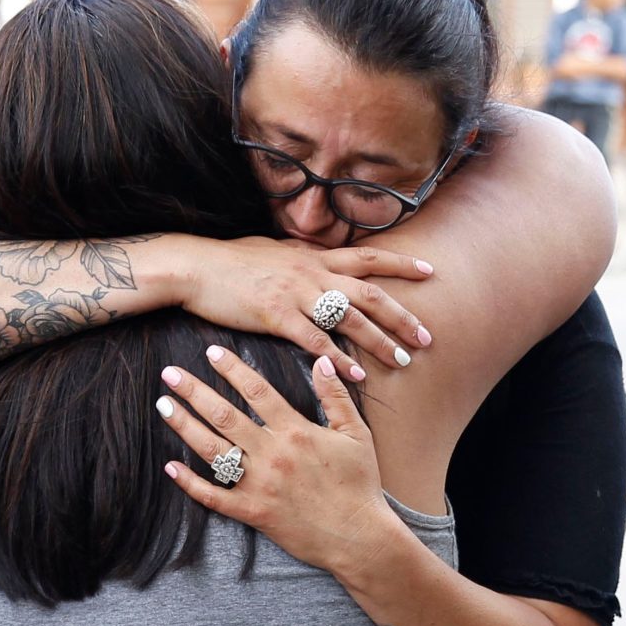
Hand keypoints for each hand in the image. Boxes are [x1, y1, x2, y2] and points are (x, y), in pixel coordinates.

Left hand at [154, 345, 402, 578]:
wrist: (359, 536)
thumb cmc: (360, 484)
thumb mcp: (356, 434)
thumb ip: (335, 397)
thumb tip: (322, 362)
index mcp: (296, 431)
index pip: (257, 391)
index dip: (232, 369)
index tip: (211, 352)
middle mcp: (272, 454)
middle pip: (225, 415)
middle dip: (194, 391)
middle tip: (170, 374)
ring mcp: (259, 485)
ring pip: (213, 450)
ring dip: (184, 426)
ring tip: (164, 406)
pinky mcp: (253, 513)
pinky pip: (214, 497)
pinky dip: (190, 483)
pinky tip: (170, 467)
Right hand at [169, 236, 433, 382]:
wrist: (195, 266)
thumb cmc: (229, 261)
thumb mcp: (272, 250)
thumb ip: (299, 257)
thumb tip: (313, 256)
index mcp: (313, 256)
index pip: (368, 256)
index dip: (402, 263)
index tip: (430, 270)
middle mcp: (312, 271)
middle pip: (370, 292)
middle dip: (402, 316)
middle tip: (426, 338)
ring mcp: (295, 292)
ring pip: (350, 318)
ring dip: (379, 341)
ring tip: (402, 362)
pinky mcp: (276, 315)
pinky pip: (316, 340)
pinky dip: (339, 359)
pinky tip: (356, 376)